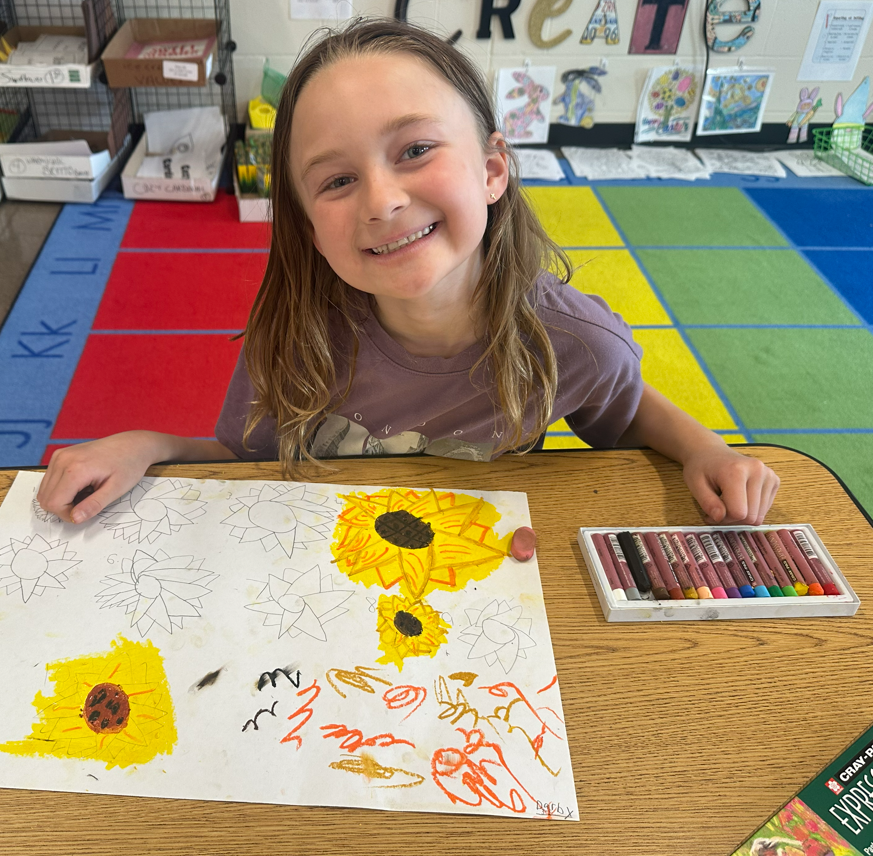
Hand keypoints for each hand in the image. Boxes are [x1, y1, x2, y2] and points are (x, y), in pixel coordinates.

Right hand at [37, 431, 170, 523]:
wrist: (134, 444)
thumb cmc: (129, 465)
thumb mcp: (116, 490)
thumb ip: (93, 505)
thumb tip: (74, 519)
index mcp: (75, 469)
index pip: (54, 503)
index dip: (68, 514)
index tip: (86, 511)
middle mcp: (62, 460)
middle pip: (45, 498)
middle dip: (64, 507)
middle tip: (88, 502)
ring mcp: (59, 455)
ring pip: (45, 490)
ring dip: (62, 498)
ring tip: (87, 492)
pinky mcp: (60, 455)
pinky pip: (50, 480)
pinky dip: (61, 488)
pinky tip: (81, 485)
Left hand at [683, 445, 779, 525]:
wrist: (711, 452)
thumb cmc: (701, 468)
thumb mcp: (695, 485)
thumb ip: (707, 503)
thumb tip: (719, 518)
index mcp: (736, 471)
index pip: (739, 512)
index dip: (724, 518)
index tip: (712, 511)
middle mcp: (757, 470)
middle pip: (751, 516)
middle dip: (733, 518)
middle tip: (719, 508)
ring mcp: (768, 475)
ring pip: (759, 515)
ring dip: (743, 515)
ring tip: (728, 501)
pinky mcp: (774, 480)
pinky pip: (765, 509)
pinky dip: (752, 508)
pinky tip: (740, 497)